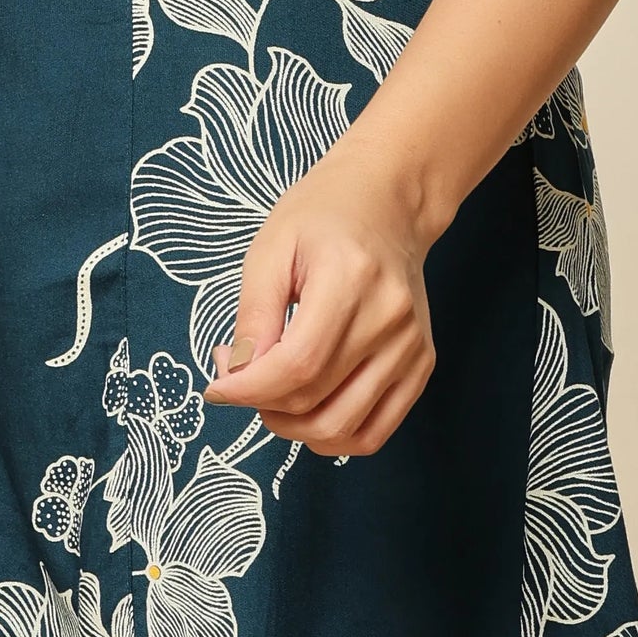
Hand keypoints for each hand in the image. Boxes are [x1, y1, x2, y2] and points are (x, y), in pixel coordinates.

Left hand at [199, 135, 437, 458]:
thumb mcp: (271, 249)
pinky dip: (333, 435)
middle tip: (238, 376)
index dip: (249, 389)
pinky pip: (374, 431)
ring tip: (270, 393)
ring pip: (344, 428)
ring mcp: (412, 347)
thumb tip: (237, 376)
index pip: (298, 364)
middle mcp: (390, 319)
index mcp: (350, 279)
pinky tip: (305, 410)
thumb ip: (254, 316)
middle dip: (262, 404)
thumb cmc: (323, 215)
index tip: (215, 387)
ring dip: (293, 428)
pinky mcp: (421, 364)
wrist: (389, 201)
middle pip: (317, 399)